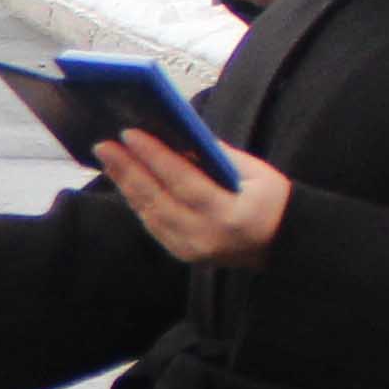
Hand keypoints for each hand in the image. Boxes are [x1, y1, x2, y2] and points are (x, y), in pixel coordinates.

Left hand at [101, 132, 290, 265]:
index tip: (129, 134)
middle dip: (127, 169)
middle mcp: (206, 236)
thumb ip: (217, 155)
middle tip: (104, 144)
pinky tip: (125, 181)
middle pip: (157, 199)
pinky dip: (137, 201)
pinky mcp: (183, 254)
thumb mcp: (256, 172)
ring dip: (126, 184)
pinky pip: (153, 225)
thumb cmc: (272, 201)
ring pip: (149, 213)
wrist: (284, 244)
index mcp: (229, 214)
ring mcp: (192, 250)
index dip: (154, 157)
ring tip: (109, 158)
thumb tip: (178, 134)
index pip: (183, 181)